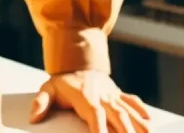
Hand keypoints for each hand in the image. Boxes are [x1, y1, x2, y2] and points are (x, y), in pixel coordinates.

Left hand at [28, 70, 149, 132]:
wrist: (77, 59)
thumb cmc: (62, 80)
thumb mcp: (48, 88)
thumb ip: (41, 102)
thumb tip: (33, 117)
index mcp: (86, 98)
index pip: (96, 117)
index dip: (101, 130)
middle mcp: (103, 97)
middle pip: (118, 117)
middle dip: (126, 132)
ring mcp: (112, 95)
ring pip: (128, 111)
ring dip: (138, 124)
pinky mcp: (119, 94)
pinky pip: (132, 101)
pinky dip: (141, 111)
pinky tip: (150, 121)